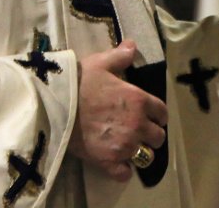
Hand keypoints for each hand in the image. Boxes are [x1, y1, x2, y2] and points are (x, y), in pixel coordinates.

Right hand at [68, 40, 167, 181]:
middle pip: (158, 137)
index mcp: (139, 100)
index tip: (152, 116)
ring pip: (145, 156)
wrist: (56, 104)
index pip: (162, 112)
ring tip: (130, 147)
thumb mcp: (101, 62)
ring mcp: (124, 145)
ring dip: (140, 152)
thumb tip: (133, 45)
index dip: (158, 115)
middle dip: (151, 134)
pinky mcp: (108, 161)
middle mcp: (137, 124)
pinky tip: (118, 163)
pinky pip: (125, 174)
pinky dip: (123, 170)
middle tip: (140, 131)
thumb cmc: (80, 81)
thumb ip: (120, 56)